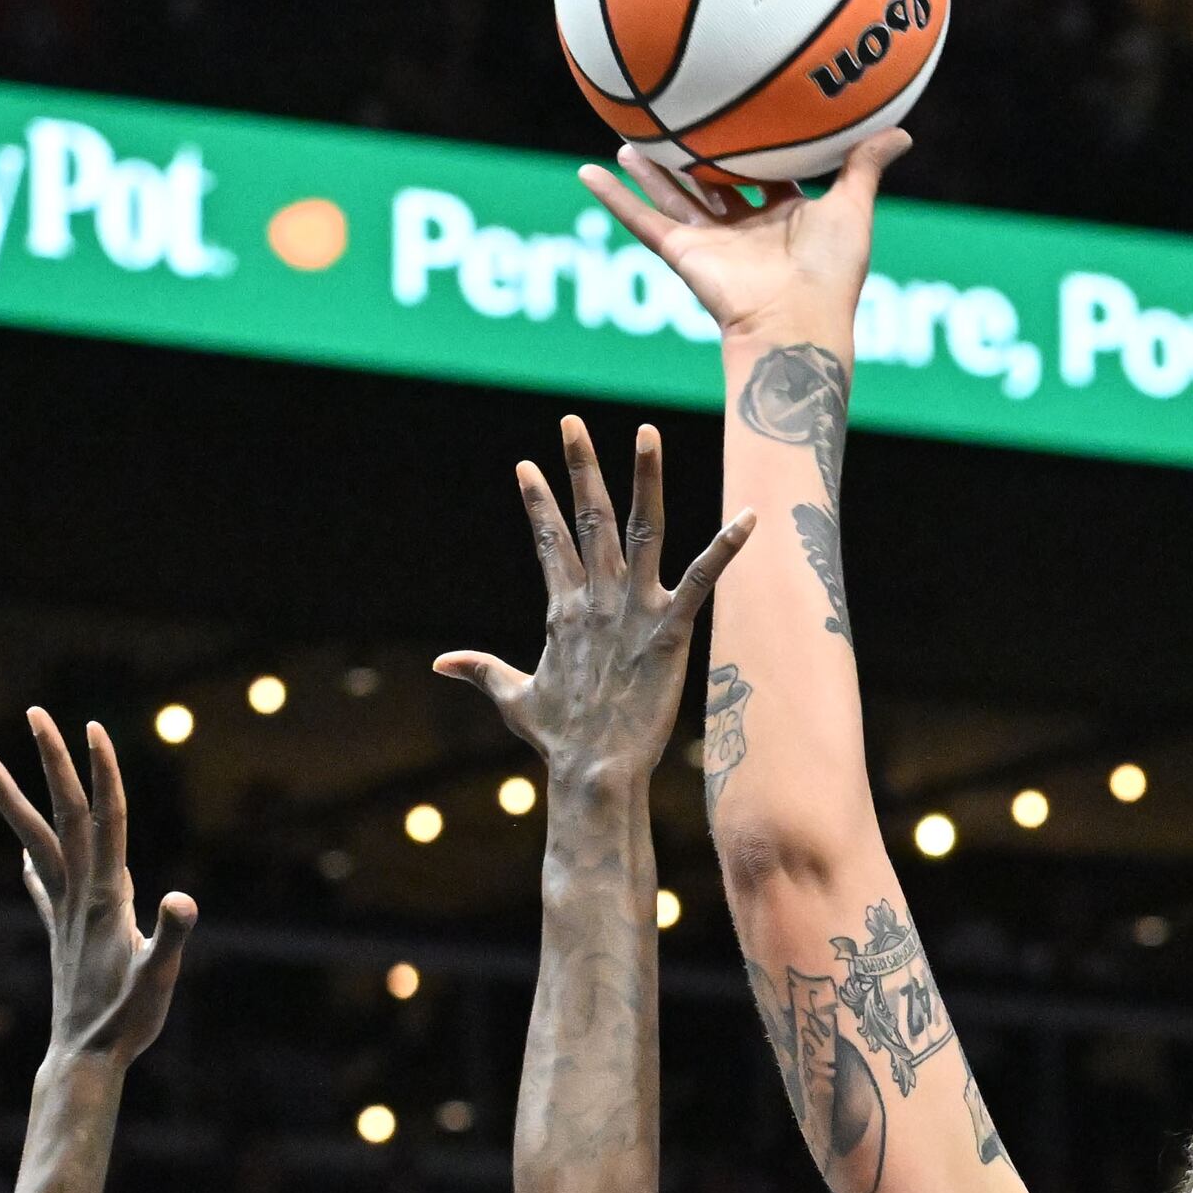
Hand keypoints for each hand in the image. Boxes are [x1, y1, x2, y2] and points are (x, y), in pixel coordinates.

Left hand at [0, 708, 197, 1071]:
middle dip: (52, 762)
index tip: (93, 728)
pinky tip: (22, 857)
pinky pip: (41, 886)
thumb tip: (182, 899)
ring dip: (15, 799)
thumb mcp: (160, 978)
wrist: (84, 1057)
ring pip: (40, 840)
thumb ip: (173, 936)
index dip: (103, 773)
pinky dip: (30, 861)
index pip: (108, 819)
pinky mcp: (61, 932)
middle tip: (36, 713)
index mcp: (107, 895)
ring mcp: (65, 911)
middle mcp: (80, 894)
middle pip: (65, 814)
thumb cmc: (127, 1021)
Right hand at [434, 420, 748, 790]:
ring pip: (642, 529)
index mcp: (564, 610)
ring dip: (644, 478)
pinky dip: (727, 548)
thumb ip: (481, 669)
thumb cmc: (559, 739)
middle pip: (589, 518)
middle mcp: (597, 598)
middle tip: (571, 421)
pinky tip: (751, 517)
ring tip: (646, 431)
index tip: (525, 465)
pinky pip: (703, 580)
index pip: (549, 542)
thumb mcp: (513, 697)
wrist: (592, 771)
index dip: (538, 502)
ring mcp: (634, 610)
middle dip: (579, 467)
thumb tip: (441, 664)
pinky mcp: (670, 629)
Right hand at [575, 132, 908, 341]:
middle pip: (711, 185)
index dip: (756, 150)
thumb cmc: (831, 271)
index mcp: (783, 218)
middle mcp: (745, 230)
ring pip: (673, 197)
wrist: (796, 321)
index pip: (765, 177)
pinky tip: (587, 173)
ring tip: (626, 139)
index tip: (742, 118)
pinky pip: (641, 221)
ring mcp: (711, 242)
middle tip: (674, 122)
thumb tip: (902, 130)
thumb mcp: (853, 208)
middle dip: (694, 157)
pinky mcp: (682, 254)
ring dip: (649, 171)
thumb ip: (864, 166)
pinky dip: (614, 198)